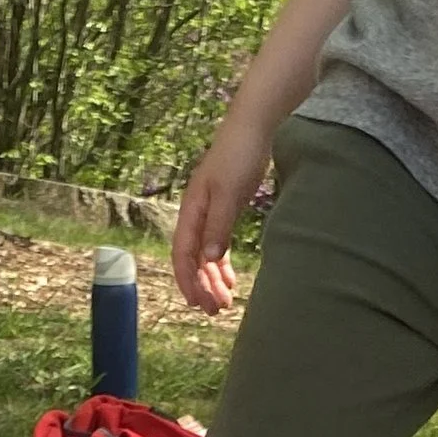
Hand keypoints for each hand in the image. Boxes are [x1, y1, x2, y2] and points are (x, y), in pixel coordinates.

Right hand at [171, 115, 271, 312]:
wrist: (254, 126)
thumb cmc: (239, 154)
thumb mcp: (228, 192)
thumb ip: (217, 226)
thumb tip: (207, 260)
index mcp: (191, 210)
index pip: (183, 254)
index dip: (187, 280)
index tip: (197, 303)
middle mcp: (197, 214)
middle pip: (193, 259)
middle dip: (202, 286)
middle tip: (216, 311)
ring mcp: (211, 213)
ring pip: (206, 255)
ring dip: (212, 279)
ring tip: (224, 302)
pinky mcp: (226, 209)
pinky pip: (218, 244)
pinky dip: (222, 264)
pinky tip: (230, 279)